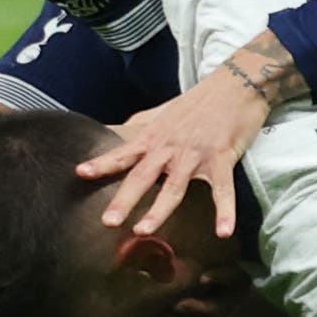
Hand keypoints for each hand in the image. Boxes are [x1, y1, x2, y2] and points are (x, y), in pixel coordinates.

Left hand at [77, 32, 301, 238]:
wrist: (236, 84)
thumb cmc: (200, 100)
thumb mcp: (164, 110)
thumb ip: (142, 123)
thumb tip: (119, 131)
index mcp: (155, 136)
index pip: (124, 152)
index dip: (103, 163)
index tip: (80, 174)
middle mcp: (171, 146)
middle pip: (143, 176)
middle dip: (125, 199)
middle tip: (108, 222)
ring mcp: (196, 153)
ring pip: (175, 186)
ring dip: (160, 209)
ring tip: (143, 231)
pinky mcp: (222, 157)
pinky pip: (223, 189)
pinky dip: (225, 211)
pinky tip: (223, 232)